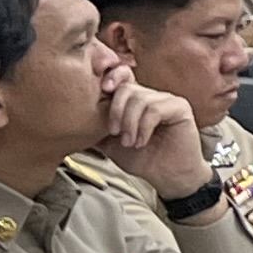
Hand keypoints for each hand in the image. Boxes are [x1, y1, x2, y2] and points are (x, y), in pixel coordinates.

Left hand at [97, 79, 212, 196]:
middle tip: (115, 133)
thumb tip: (72, 118)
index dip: (111, 77)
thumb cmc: (143, 159)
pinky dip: (143, 128)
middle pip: (127, 88)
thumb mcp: (111, 143)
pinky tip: (142, 142)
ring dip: (129, 124)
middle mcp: (152, 96)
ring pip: (139, 99)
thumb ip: (97, 127)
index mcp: (135, 100)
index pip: (122, 75)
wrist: (168, 176)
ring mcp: (167, 100)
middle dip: (115, 111)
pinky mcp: (180, 107)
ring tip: (130, 143)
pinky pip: (155, 109)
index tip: (102, 90)